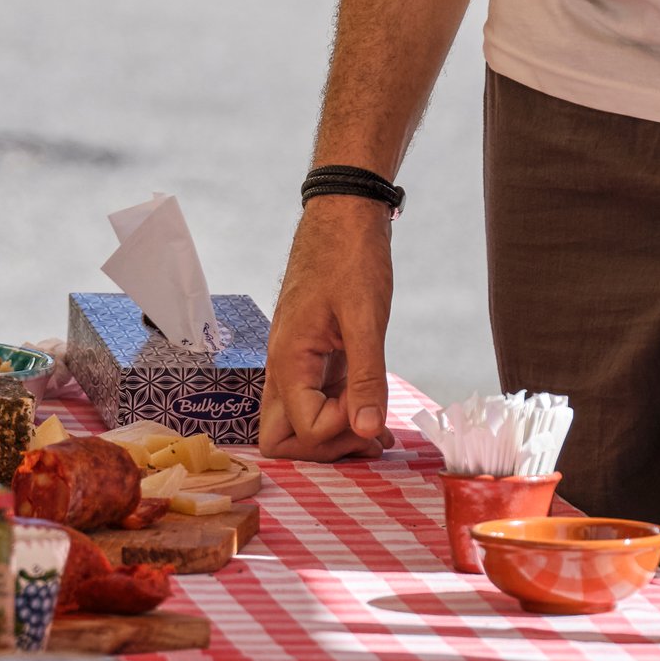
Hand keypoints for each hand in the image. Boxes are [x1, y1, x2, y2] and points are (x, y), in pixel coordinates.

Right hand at [261, 197, 395, 458]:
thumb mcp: (365, 318)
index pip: (303, 429)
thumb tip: (367, 431)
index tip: (371, 407)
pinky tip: (375, 414)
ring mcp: (296, 362)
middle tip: (367, 432)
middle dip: (324, 448)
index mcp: (289, 359)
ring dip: (335, 434)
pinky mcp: (312, 354)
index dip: (340, 429)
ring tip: (379, 431)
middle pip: (281, 438)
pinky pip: (316, 400)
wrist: (344, 212)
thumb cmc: (351, 256)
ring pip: (297, 422)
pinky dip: (342, 414)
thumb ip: (366, 378)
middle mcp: (283, 366)